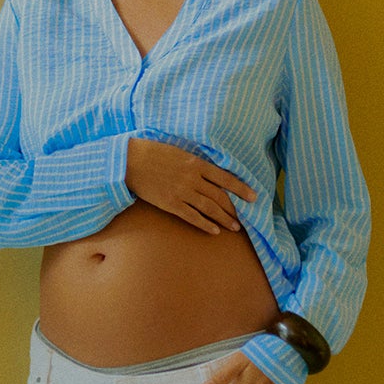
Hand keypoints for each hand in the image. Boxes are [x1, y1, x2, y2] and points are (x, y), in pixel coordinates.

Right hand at [125, 140, 255, 233]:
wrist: (129, 162)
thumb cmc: (154, 153)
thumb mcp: (180, 152)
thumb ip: (196, 163)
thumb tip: (212, 173)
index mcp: (196, 163)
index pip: (225, 178)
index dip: (241, 189)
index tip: (253, 196)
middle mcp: (192, 179)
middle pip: (219, 196)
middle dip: (234, 209)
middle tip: (244, 218)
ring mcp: (181, 193)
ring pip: (209, 208)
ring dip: (224, 219)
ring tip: (234, 227)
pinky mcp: (170, 204)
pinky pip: (192, 217)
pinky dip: (205, 225)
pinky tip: (214, 231)